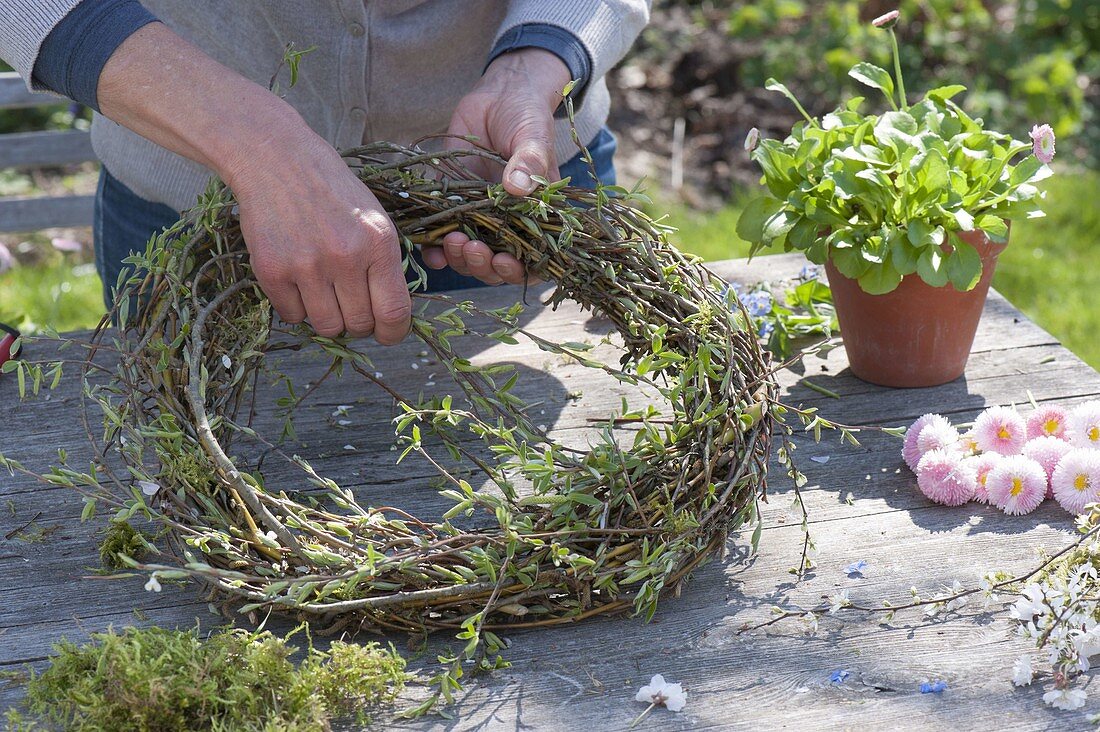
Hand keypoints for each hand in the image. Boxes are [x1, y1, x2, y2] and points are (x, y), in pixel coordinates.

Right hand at [228, 127, 411, 342]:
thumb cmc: (332, 191)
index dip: (393, 332)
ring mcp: (307, 266)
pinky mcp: (273, 271)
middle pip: (359, 325)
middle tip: (349, 302)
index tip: (387, 333)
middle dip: (358, 322)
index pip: (394, 313)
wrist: (277, 159)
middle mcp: (346, 257)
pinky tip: (298, 281)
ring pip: (326, 327)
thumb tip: (392, 317)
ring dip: (327, 317)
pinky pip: (291, 316)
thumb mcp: (375, 220)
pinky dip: (296, 307)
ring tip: (323, 292)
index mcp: (379, 244)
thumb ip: (385, 265)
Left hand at [422, 48, 570, 283]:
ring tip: (452, 241)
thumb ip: (529, 163)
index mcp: (536, 215)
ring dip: (459, 258)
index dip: (518, 270)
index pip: (532, 260)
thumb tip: (518, 189)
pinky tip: (428, 249)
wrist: (500, 93)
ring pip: (469, 255)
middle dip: (483, 264)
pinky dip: (434, 248)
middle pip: (496, 264)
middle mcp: (507, 222)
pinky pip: (443, 233)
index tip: (503, 261)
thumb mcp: (533, 137)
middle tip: (471, 246)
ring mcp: (478, 214)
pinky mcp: (453, 201)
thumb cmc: (528, 116)